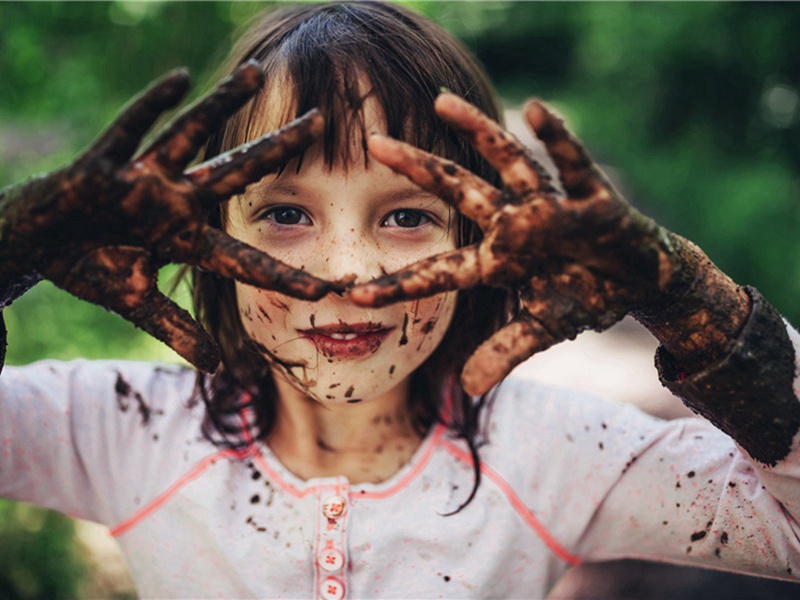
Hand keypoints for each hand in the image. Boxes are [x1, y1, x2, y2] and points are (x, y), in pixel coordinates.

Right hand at [0, 62, 328, 371]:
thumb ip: (175, 328)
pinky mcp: (104, 165)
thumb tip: (214, 366)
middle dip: (279, 148)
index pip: (246, 259)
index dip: (284, 274)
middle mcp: (175, 201)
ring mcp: (143, 180)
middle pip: (238, 172)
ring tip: (255, 73)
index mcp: (186, 238)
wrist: (35, 244)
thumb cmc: (87, 266)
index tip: (327, 288)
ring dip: (220, 105)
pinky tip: (178, 80)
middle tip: (323, 120)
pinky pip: (128, 131)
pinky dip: (148, 107)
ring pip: (190, 137)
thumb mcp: (135, 302)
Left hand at [350, 94, 682, 394]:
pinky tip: (534, 110)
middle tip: (372, 144)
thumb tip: (467, 386)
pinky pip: (572, 166)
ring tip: (442, 103)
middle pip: (458, 191)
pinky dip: (558, 140)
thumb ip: (505, 351)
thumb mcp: (543, 328)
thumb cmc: (585, 295)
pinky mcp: (591, 198)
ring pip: (507, 162)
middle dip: (418, 169)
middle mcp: (514, 224)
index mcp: (497, 260)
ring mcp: (549, 207)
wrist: (640, 279)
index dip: (399, 284)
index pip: (438, 272)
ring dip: (478, 131)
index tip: (354, 294)